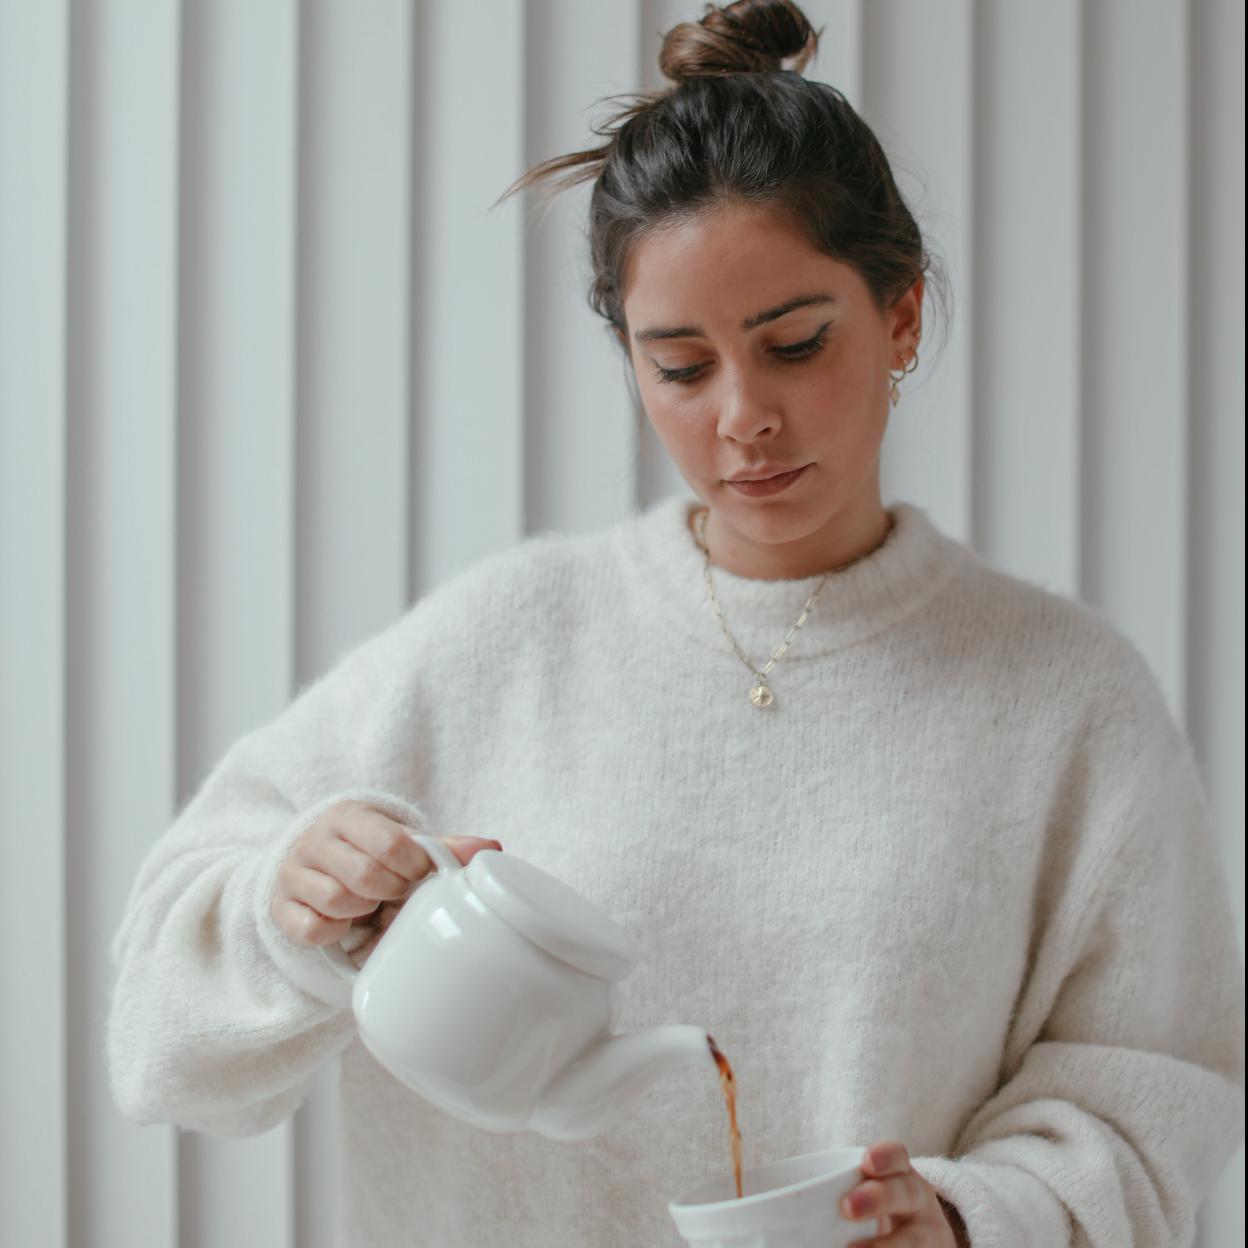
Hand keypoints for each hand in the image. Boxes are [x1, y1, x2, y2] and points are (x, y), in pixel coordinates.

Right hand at [271, 799, 501, 963]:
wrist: (314, 867)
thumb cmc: (369, 855)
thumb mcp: (401, 843)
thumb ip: (442, 846)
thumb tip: (491, 849)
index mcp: (349, 816)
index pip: (390, 842)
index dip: (414, 866)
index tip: (419, 874)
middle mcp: (314, 839)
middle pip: (365, 875)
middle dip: (391, 891)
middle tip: (396, 893)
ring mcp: (293, 873)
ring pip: (336, 900)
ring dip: (363, 911)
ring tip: (371, 905)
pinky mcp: (280, 907)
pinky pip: (310, 928)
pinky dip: (334, 931)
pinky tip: (345, 922)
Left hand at [841, 1140, 967, 1246]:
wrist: (922, 1241)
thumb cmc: (878, 1211)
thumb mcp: (868, 1191)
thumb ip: (841, 1188)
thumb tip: (768, 1193)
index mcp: (900, 1175)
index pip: (896, 1157)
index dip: (884, 1157)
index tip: (867, 1162)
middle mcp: (918, 1202)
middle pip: (905, 1194)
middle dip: (878, 1198)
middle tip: (848, 1208)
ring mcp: (929, 1236)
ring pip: (914, 1239)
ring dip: (887, 1244)